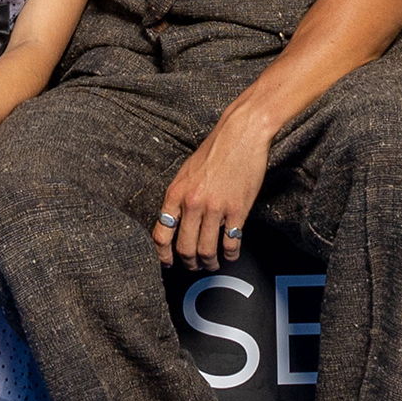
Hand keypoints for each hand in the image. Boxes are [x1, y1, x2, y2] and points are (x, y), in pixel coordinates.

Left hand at [157, 112, 270, 270]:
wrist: (240, 135)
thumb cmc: (214, 150)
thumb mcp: (186, 172)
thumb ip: (180, 197)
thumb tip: (176, 222)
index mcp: (175, 193)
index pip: (161, 233)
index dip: (163, 254)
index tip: (168, 262)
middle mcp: (192, 203)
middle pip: (184, 248)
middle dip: (189, 262)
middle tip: (194, 266)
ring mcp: (215, 208)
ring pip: (207, 250)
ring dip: (210, 262)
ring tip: (213, 263)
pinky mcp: (237, 210)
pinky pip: (230, 242)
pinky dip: (230, 253)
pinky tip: (231, 253)